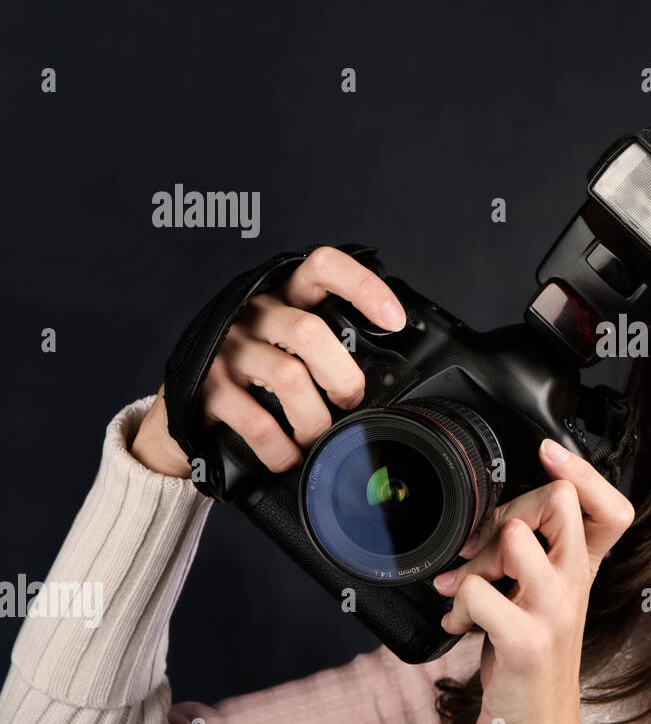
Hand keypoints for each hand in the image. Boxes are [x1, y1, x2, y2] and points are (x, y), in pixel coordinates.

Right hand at [129, 245, 406, 479]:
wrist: (182, 413)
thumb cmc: (256, 375)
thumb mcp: (290, 346)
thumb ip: (329, 347)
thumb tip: (387, 379)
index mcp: (283, 295)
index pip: (323, 266)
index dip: (363, 287)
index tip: (394, 320)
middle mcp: (253, 313)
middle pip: (309, 331)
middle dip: (342, 376)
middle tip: (349, 401)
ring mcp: (227, 348)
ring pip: (288, 378)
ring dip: (314, 420)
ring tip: (318, 437)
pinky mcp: (206, 387)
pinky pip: (258, 423)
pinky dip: (282, 450)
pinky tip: (289, 457)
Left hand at [433, 437, 635, 723]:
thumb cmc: (529, 662)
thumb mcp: (538, 599)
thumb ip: (528, 556)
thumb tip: (495, 517)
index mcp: (583, 572)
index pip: (612, 508)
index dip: (585, 473)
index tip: (549, 451)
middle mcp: (577, 586)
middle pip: (560, 504)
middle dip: (507, 510)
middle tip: (480, 545)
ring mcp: (555, 612)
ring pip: (518, 537)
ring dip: (476, 557)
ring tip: (464, 585)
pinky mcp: (525, 641)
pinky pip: (475, 593)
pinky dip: (455, 605)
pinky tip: (458, 625)